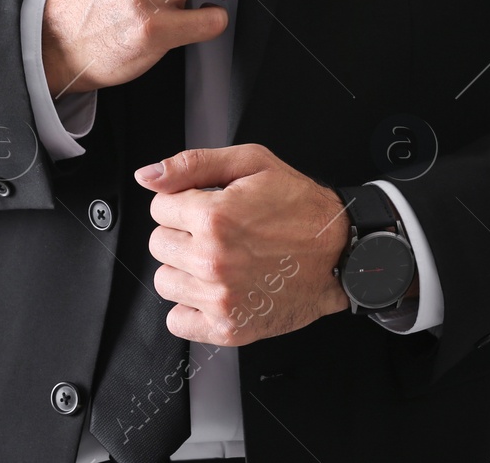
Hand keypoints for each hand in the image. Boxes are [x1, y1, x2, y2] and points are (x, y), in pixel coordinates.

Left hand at [138, 143, 351, 346]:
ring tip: (219, 260)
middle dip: (183, 234)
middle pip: (158, 244)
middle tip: (217, 233)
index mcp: (214, 217)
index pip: (159, 208)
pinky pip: (177, 321)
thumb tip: (148, 176)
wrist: (341, 252)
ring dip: (185, 270)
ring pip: (165, 281)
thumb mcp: (252, 164)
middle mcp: (213, 259)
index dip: (183, 203)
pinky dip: (191, 308)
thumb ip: (192, 164)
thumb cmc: (301, 207)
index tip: (207, 207)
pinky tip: (215, 290)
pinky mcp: (229, 327)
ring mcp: (220, 297)